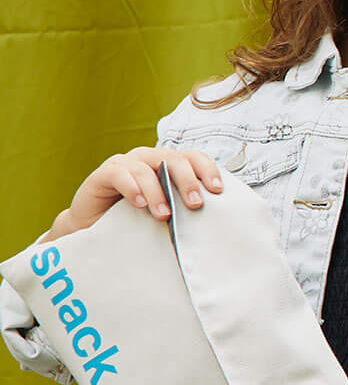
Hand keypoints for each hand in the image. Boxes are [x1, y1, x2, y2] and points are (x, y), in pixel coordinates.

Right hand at [53, 147, 222, 238]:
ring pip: (147, 169)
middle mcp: (148, 158)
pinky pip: (120, 174)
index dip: (207, 170)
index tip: (217, 190)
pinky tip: (139, 205)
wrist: (94, 226)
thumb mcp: (163, 211)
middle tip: (195, 204)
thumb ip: (182, 207)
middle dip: (187, 181)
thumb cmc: (134, 218)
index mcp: (167, 164)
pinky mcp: (103, 173)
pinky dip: (132, 188)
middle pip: (174, 159)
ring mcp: (125, 163)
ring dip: (158, 192)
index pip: (193, 157)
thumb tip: (212, 219)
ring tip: (164, 215)